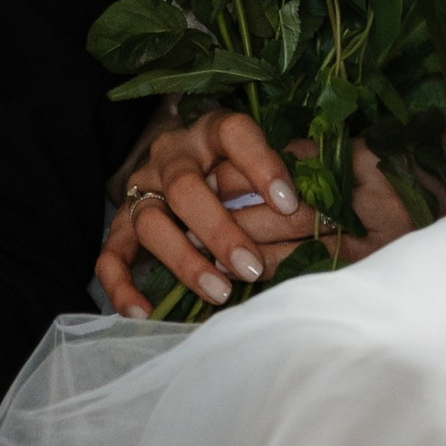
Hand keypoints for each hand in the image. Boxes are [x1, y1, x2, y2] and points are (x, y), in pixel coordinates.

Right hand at [98, 107, 321, 320]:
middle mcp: (172, 156)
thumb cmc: (243, 178)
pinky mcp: (121, 228)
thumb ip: (293, 180)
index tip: (288, 201)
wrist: (187, 173)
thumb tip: (336, 211)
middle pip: (187, 186)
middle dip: (219, 230)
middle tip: (252, 267)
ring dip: (184, 259)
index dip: (260, 164)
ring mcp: (142, 190)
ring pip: (150, 220)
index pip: (233, 133)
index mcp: (211, 133)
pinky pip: (110, 257)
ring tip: (219, 292)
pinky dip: (122, 286)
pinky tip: (143, 313)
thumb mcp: (268, 168)